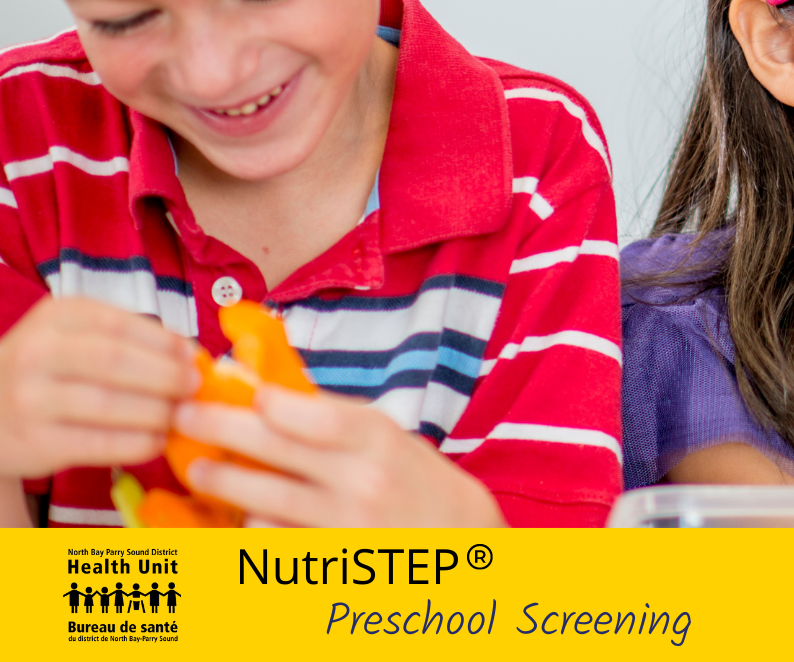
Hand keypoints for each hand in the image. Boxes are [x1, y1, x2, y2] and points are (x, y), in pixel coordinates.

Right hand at [0, 296, 198, 476]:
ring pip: (109, 404)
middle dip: (166, 376)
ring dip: (156, 412)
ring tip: (180, 416)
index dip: (165, 342)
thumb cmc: (54, 369)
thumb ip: (131, 339)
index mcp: (56, 316)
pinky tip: (157, 440)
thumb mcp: (79, 336)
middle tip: (193, 388)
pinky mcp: (34, 441)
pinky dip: (137, 443)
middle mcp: (37, 352)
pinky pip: (98, 443)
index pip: (120, 324)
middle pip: (116, 361)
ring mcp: (30, 398)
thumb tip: (191, 355)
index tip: (194, 357)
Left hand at [173, 384, 505, 526]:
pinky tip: (245, 514)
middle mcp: (362, 482)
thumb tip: (259, 389)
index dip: (266, 402)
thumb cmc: (411, 476)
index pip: (312, 415)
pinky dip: (254, 527)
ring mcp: (344, 526)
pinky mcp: (329, 561)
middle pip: (274, 452)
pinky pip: (273, 543)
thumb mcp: (384, 433)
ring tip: (200, 471)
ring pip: (264, 503)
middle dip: (219, 431)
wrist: (454, 538)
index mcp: (378, 440)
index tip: (236, 391)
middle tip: (184, 419)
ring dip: (224, 484)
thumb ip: (329, 413)